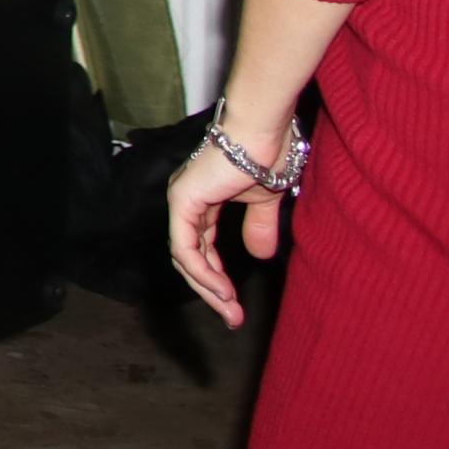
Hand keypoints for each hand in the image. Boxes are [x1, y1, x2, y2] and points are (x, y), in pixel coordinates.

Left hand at [164, 126, 292, 326]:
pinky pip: (185, 247)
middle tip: (233, 318)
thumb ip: (259, 226)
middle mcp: (187, 202)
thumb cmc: (267, 153)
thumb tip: (260, 255)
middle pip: (191, 259)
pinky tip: (222, 289)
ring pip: (185, 258)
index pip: (202, 249)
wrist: (264, 131)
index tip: (237, 305)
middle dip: (213, 291)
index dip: (218, 278)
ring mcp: (182, 200)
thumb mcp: (265, 201)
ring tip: (231, 310)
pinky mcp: (183, 200)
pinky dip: (203, 271)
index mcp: (203, 201)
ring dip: (209, 288)